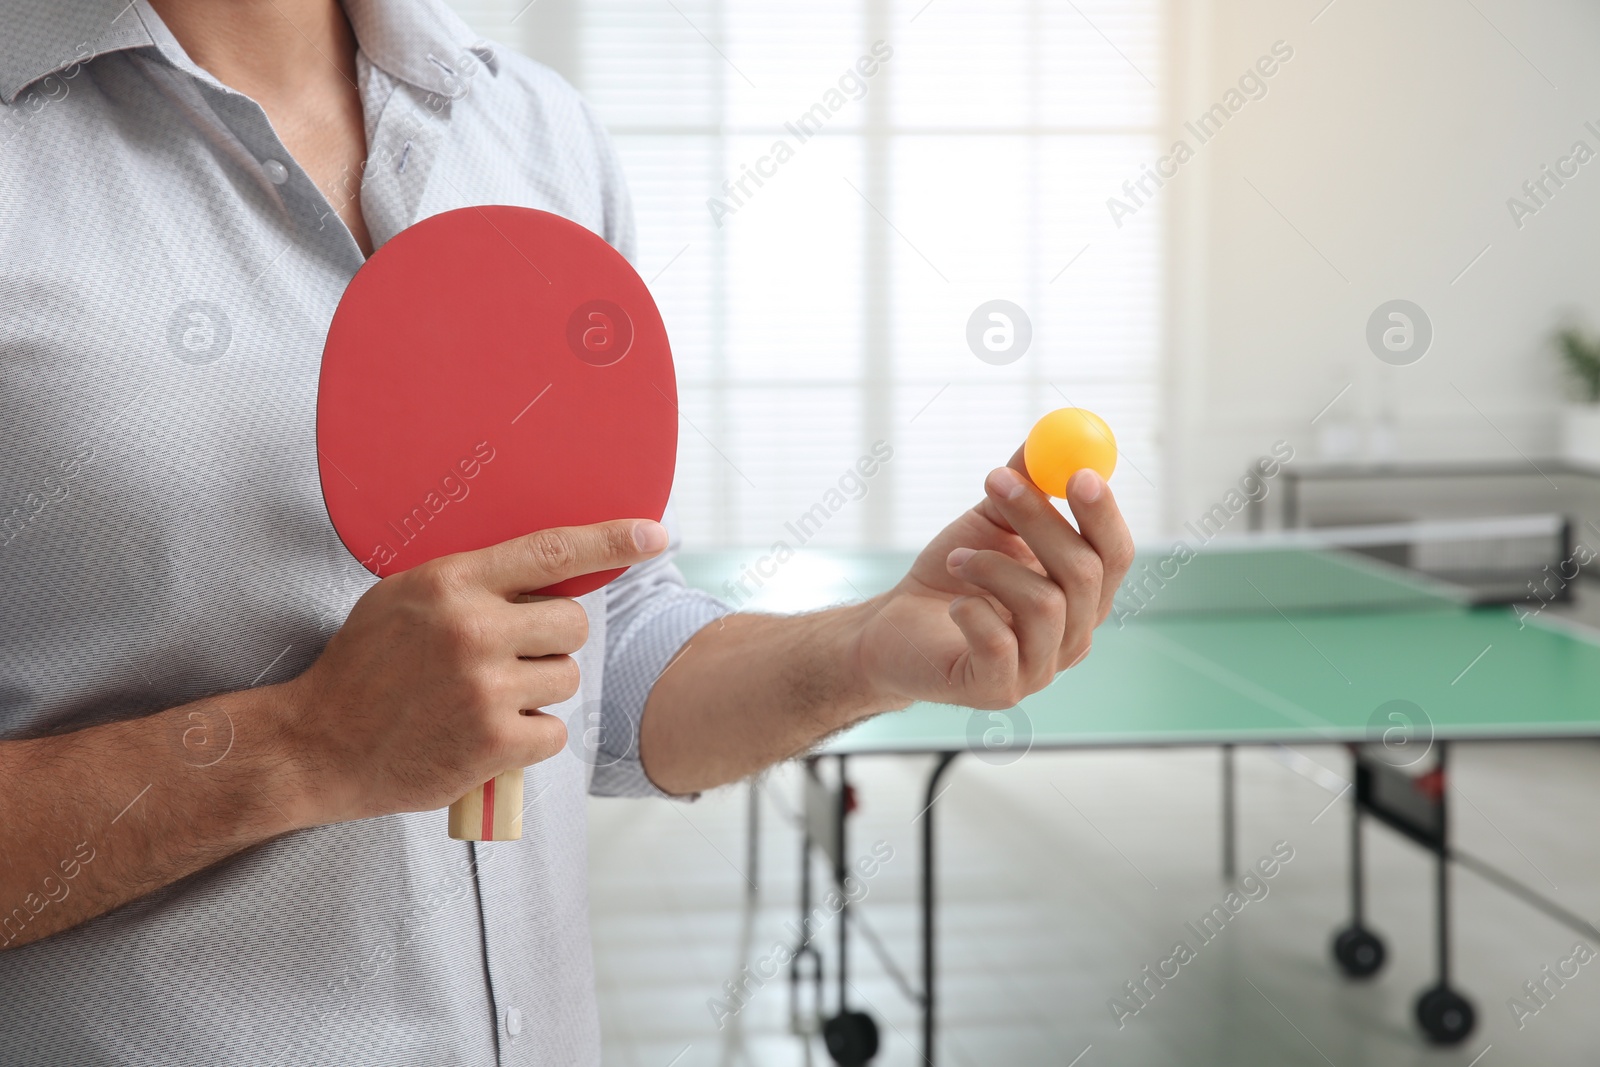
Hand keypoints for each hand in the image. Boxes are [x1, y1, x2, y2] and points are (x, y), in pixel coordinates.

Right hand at [271, 519, 667, 825]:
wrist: (318, 745)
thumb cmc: (365, 668)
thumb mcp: (405, 599)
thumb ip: (471, 583)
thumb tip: (545, 571)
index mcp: (451, 583)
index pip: (550, 551)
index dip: (610, 541)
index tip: (653, 534)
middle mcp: (473, 630)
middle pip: (571, 624)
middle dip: (552, 641)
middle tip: (509, 658)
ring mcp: (485, 689)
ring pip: (566, 678)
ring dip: (540, 692)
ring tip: (487, 699)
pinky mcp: (493, 744)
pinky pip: (553, 732)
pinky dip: (530, 738)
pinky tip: (486, 735)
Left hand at [854, 452, 1133, 709]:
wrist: (893, 630)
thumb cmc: (951, 577)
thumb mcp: (988, 522)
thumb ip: (1025, 484)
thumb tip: (1050, 436)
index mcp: (1084, 596)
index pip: (1117, 554)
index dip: (1103, 513)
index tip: (1077, 472)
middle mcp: (1074, 636)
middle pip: (1086, 575)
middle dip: (1041, 521)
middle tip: (995, 480)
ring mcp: (1040, 669)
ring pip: (1044, 604)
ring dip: (992, 567)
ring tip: (956, 560)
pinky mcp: (999, 690)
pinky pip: (999, 641)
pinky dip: (971, 609)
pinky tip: (953, 603)